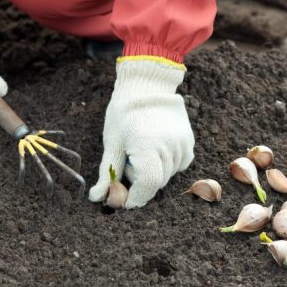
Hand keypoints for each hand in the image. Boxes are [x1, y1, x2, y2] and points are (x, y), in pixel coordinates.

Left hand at [89, 57, 194, 208]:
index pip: (147, 185)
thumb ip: (107, 172)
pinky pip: (178, 165)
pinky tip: (155, 147)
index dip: (135, 198)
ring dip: (153, 172)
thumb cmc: (124, 113)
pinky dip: (165, 164)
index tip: (124, 200)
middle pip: (156, 183)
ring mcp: (182, 144)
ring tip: (141, 150)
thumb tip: (97, 197)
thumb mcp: (112, 142)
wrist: (147, 85)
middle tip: (128, 163)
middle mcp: (169, 147)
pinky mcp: (189, 142)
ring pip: (167, 175)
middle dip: (140, 183)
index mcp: (147, 146)